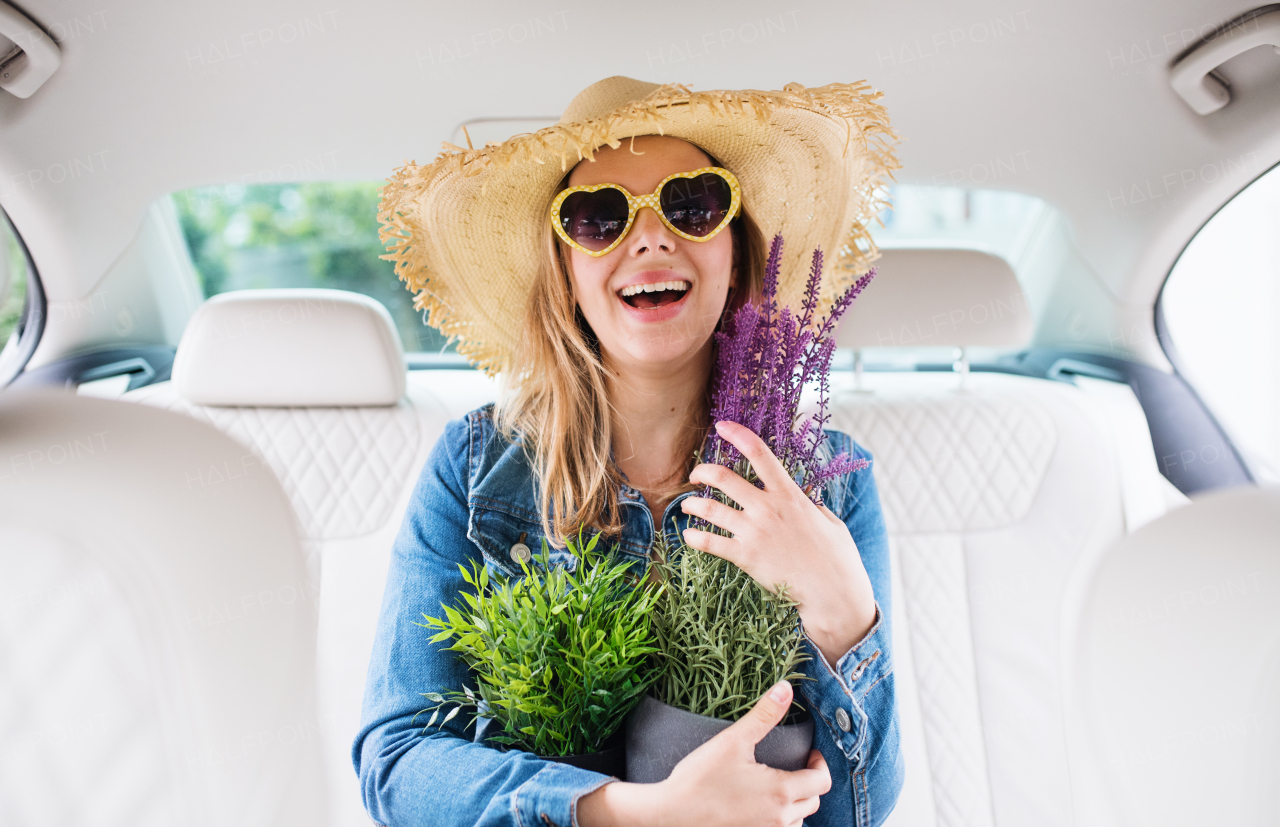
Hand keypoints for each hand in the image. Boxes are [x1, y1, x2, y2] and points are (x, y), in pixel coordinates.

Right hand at [577, 681, 830, 826]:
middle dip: (810, 782)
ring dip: (796, 805)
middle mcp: (780, 818)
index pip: (822, 781)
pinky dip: (779, 820)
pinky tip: (761, 807)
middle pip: (814, 802)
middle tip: (796, 767)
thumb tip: (786, 688)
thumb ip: (763, 715)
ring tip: (778, 787)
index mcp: (780, 791)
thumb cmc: (700, 779)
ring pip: (798, 821)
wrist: (670, 816)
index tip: (809, 754)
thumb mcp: (733, 741)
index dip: (820, 765)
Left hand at [679, 420, 877, 662]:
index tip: (722, 426)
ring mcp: (754, 532)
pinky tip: (689, 535)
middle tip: (696, 474)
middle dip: (703, 470)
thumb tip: (806, 499)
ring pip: (710, 509)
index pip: (759, 454)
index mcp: (789, 494)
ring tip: (688, 505)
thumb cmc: (838, 558)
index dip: (738, 435)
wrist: (832, 593)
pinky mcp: (745, 557)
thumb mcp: (831, 522)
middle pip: (724, 477)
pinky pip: (710, 543)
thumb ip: (812, 506)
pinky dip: (695, 537)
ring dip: (693, 504)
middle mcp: (767, 508)